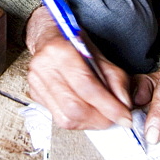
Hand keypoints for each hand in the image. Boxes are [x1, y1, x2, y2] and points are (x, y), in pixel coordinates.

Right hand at [25, 6, 132, 129]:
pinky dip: (79, 121)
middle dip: (100, 118)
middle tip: (116, 118)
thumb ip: (115, 79)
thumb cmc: (75, 43)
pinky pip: (59, 118)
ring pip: (66, 118)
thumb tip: (124, 104)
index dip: (108, 106)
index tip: (125, 117)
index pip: (86, 86)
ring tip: (103, 116)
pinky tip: (88, 113)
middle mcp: (43, 67)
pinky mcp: (34, 95)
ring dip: (90, 123)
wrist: (50, 36)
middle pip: (74, 107)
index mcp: (59, 50)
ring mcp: (35, 83)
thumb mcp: (100, 54)